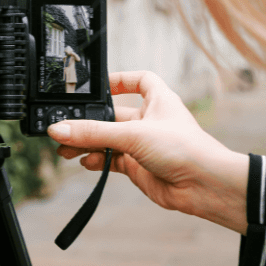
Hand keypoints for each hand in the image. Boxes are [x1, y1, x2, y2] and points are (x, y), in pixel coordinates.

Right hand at [47, 71, 248, 233]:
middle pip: (114, 115)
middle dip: (90, 121)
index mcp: (158, 100)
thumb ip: (94, 133)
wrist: (205, 186)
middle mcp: (151, 121)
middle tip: (65, 126)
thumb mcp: (134, 134)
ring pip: (109, 140)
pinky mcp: (139, 168)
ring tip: (65, 149)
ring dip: (88, 143)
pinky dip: (97, 161)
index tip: (97, 85)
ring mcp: (144, 145)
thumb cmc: (185, 149)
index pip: (139, 80)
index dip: (120, 80)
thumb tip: (60, 129)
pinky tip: (85, 162)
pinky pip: (112, 161)